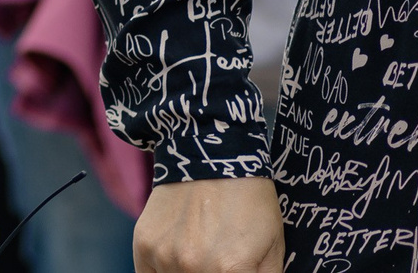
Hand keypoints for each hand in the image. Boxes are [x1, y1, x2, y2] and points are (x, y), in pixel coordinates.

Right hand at [134, 176, 281, 272]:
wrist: (211, 155)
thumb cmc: (249, 202)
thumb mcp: (273, 249)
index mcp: (231, 272)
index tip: (232, 271)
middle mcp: (194, 268)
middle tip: (216, 262)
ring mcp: (165, 256)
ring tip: (199, 254)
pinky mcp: (144, 244)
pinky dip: (162, 272)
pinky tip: (177, 258)